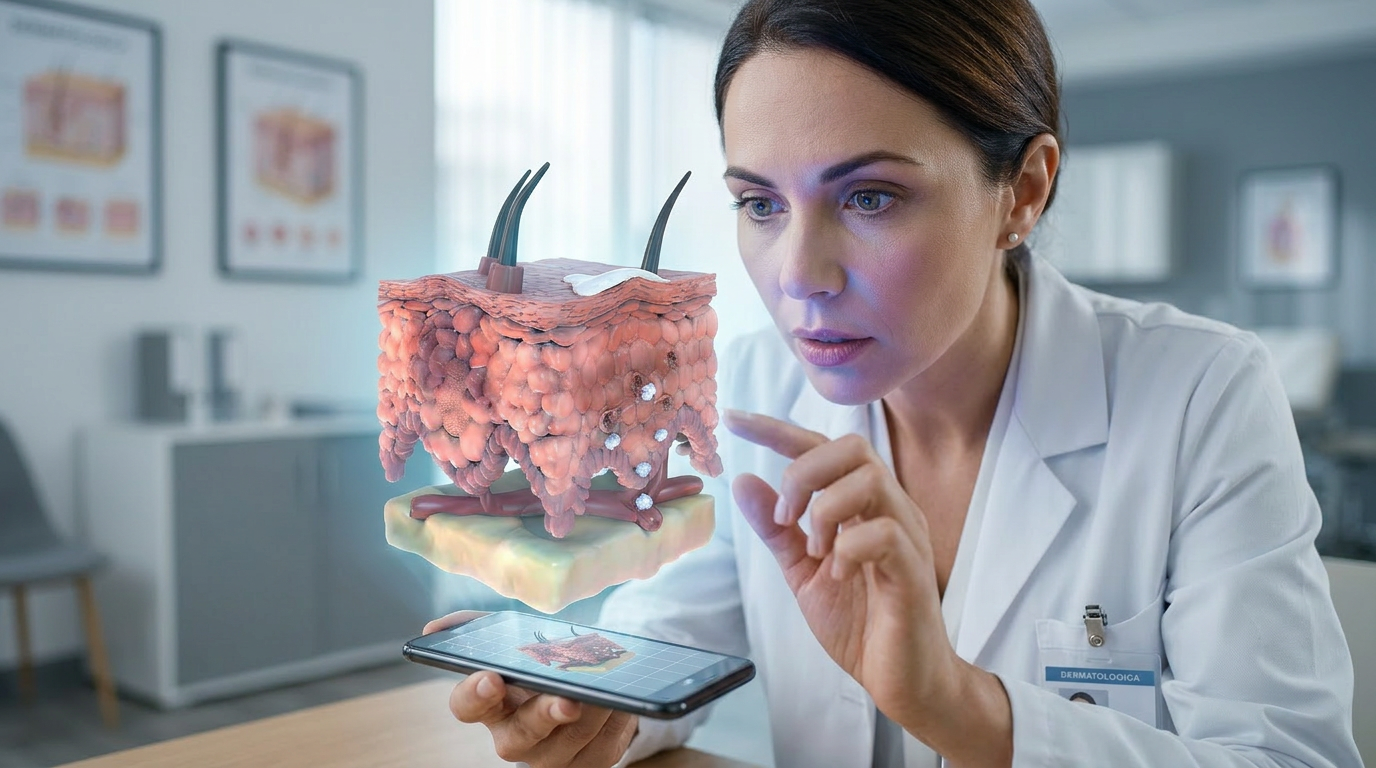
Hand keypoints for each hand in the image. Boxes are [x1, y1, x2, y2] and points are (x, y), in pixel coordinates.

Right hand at [423, 611, 638, 767]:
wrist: (588, 686)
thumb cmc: (543, 663)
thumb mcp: (514, 641)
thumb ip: (478, 628)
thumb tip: (435, 627)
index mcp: (490, 704)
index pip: (466, 707)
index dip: (475, 694)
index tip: (492, 676)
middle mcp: (514, 736)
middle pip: (522, 735)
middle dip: (545, 716)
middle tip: (567, 700)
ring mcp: (551, 756)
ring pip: (571, 737)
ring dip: (594, 709)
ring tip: (609, 683)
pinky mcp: (588, 763)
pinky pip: (605, 746)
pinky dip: (616, 719)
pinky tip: (622, 699)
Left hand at [722, 410, 993, 746]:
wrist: (902, 680)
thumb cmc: (861, 622)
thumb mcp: (803, 571)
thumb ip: (777, 529)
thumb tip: (743, 481)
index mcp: (863, 505)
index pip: (821, 448)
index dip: (777, 429)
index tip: (734, 419)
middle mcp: (889, 509)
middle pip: (852, 446)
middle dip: (804, 471)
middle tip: (786, 517)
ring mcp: (906, 536)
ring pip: (869, 479)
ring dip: (825, 509)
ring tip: (816, 552)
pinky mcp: (913, 570)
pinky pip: (883, 533)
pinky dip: (848, 549)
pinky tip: (839, 575)